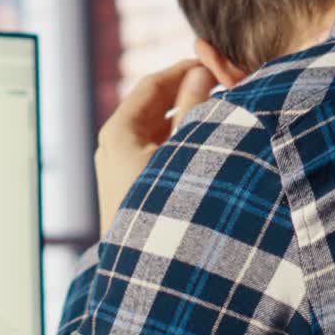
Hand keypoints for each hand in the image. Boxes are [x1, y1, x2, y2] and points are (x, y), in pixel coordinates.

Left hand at [95, 60, 216, 235]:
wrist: (151, 273)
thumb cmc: (168, 207)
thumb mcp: (185, 151)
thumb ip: (194, 109)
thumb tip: (201, 71)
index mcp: (119, 131)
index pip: (152, 85)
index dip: (184, 69)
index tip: (214, 61)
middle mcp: (112, 145)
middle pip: (151, 106)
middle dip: (186, 92)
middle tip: (222, 83)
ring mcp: (117, 167)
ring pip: (154, 129)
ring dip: (185, 118)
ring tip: (219, 110)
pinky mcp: (127, 187)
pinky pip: (153, 151)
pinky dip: (177, 141)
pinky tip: (203, 142)